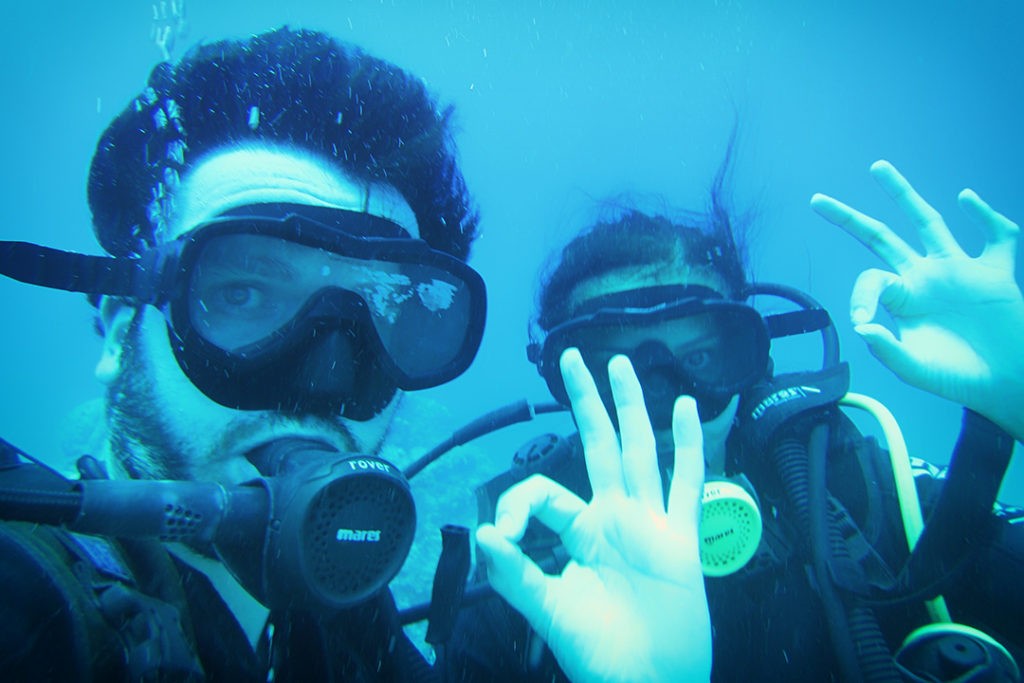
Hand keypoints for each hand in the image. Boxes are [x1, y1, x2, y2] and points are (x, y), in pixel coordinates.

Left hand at [476, 348, 710, 682]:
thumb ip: (515, 574)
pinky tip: (687, 409)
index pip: (544, 490)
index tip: (499, 540)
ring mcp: (650, 524)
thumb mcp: (548, 612)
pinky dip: (689, 447)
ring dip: (632, 408)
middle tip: (572, 358)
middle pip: (598, 445)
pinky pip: (687, 484)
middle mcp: (614, 518)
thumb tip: (483, 532)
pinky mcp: (682, 540)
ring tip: (622, 364)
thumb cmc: (600, 656)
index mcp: (578, 532)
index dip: (517, 504)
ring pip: (640, 452)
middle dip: (586, 401)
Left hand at [811, 160, 1023, 439]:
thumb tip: (862, 327)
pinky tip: (966, 198)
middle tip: (816, 200)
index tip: (863, 320)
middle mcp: (924, 278)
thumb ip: (888, 352)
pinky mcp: (995, 273)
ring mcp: (958, 271)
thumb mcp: (916, 369)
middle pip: (881, 237)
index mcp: (903, 300)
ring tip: (877, 168)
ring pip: (927, 222)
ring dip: (902, 194)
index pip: (871, 279)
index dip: (861, 294)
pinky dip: (986, 216)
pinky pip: (997, 237)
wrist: (1005, 383)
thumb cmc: (957, 377)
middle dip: (850, 219)